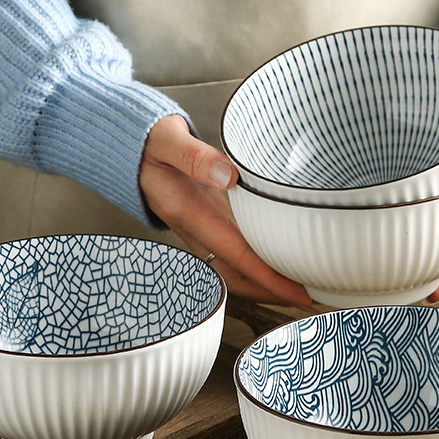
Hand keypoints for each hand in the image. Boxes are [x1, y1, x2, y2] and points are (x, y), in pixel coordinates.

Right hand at [139, 114, 312, 307]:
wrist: (130, 147)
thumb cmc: (150, 142)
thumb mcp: (168, 140)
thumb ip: (194, 156)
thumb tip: (227, 175)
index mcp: (188, 213)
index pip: (235, 255)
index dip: (268, 278)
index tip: (297, 292)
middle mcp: (194, 229)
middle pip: (236, 276)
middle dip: (271, 293)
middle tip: (308, 299)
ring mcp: (200, 229)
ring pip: (234, 269)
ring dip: (264, 283)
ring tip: (299, 287)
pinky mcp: (206, 222)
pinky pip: (233, 252)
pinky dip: (256, 262)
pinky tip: (277, 259)